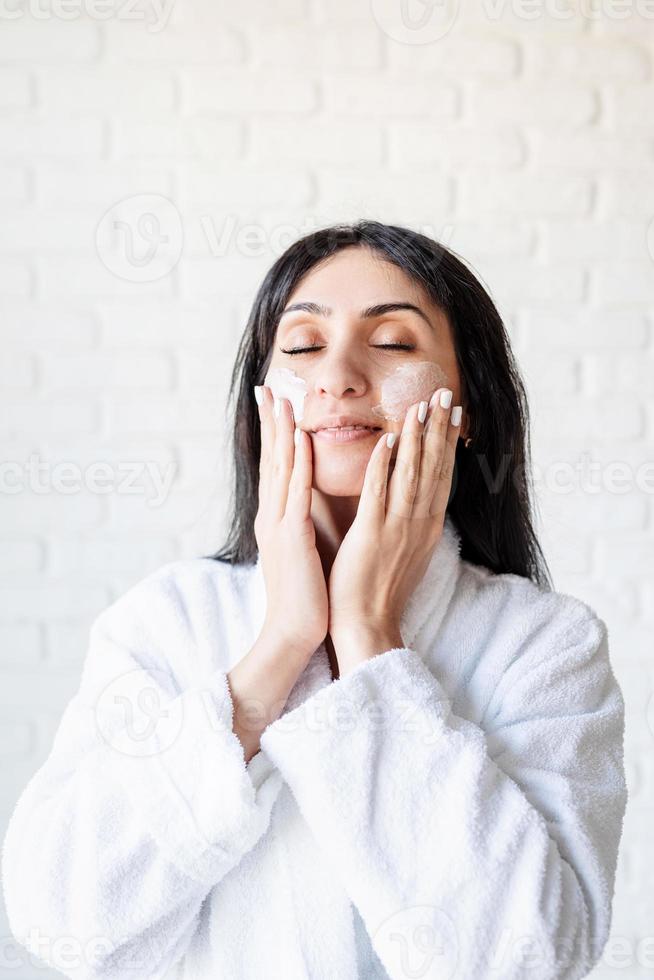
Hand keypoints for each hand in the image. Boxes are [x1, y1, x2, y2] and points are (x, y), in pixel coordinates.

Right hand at [254, 386, 328, 658]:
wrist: (293, 633)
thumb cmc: (303, 596)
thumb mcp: (298, 553)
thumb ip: (298, 526)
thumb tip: (303, 510)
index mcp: (276, 520)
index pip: (274, 469)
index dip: (273, 436)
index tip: (275, 406)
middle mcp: (272, 516)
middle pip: (270, 460)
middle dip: (270, 423)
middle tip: (268, 389)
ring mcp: (278, 524)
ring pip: (279, 468)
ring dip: (281, 431)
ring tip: (282, 399)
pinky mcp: (291, 536)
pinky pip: (296, 491)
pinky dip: (297, 462)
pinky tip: (301, 438)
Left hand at [327, 387, 461, 668]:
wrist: (368, 626)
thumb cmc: (382, 591)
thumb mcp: (407, 552)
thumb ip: (412, 521)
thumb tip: (415, 498)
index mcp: (427, 526)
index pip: (442, 475)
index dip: (448, 441)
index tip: (453, 413)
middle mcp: (419, 523)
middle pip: (433, 467)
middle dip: (438, 427)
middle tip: (444, 393)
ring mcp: (397, 528)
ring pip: (411, 473)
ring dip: (417, 436)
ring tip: (420, 404)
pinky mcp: (372, 535)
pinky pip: (379, 493)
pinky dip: (384, 465)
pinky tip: (388, 439)